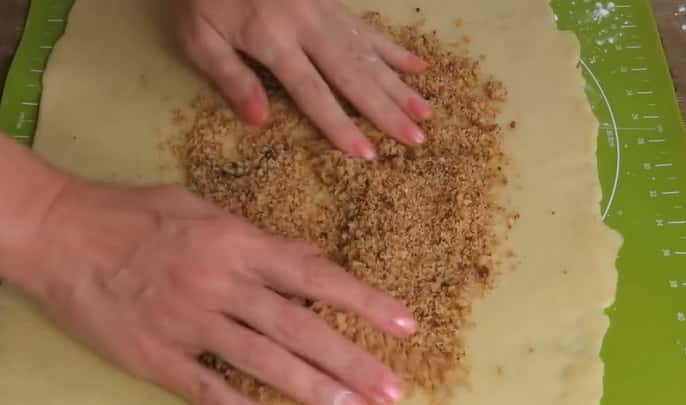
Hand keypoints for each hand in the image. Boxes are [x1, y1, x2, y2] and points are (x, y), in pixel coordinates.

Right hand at [10, 179, 414, 404]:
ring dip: (313, 389)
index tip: (403, 322)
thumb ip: (257, 238)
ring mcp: (190, 324)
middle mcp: (221, 285)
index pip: (315, 275)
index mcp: (237, 244)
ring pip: (263, 363)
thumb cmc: (135, 213)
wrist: (62, 235)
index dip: (364, 299)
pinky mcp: (157, 356)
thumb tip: (306, 260)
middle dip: (351, 361)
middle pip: (300, 329)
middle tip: (393, 388)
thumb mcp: (203, 208)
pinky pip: (207, 389)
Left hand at [172, 0, 431, 158]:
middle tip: (417, 138)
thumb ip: (231, 77)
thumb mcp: (200, 38)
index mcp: (272, 39)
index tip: (367, 153)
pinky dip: (394, 49)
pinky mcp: (333, 1)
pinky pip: (368, 28)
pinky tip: (418, 65)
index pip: (313, 91)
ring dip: (399, 83)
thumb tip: (261, 120)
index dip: (340, 125)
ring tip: (425, 110)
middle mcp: (307, 26)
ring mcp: (325, 10)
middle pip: (353, 74)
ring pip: (369, 52)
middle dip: (386, 110)